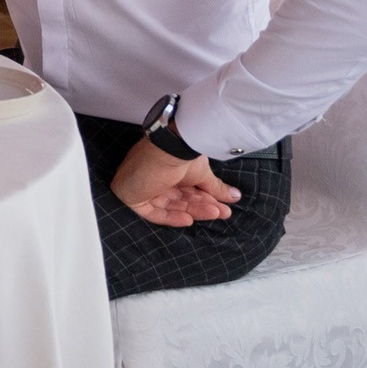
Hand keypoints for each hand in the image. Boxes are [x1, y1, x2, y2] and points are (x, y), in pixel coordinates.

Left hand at [109, 137, 240, 227]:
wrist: (169, 148)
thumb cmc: (182, 155)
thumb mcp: (203, 174)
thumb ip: (215, 188)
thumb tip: (235, 196)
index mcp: (167, 168)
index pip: (186, 189)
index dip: (204, 199)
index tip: (222, 207)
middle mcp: (153, 176)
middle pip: (179, 199)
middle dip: (201, 206)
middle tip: (222, 212)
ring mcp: (142, 185)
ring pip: (169, 206)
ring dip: (192, 210)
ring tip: (215, 212)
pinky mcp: (131, 196)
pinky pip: (152, 213)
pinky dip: (171, 217)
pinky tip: (188, 219)